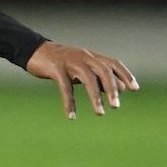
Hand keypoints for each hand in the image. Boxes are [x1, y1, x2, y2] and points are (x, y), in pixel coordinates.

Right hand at [24, 41, 138, 118]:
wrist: (32, 50)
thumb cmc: (59, 62)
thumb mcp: (81, 68)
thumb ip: (99, 76)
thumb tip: (120, 88)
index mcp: (90, 56)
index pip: (113, 63)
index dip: (125, 75)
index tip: (134, 88)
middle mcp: (83, 57)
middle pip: (103, 71)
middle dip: (112, 89)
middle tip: (116, 106)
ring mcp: (69, 62)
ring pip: (88, 79)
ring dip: (95, 97)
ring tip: (100, 113)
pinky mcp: (56, 69)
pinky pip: (65, 87)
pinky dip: (69, 102)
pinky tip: (72, 116)